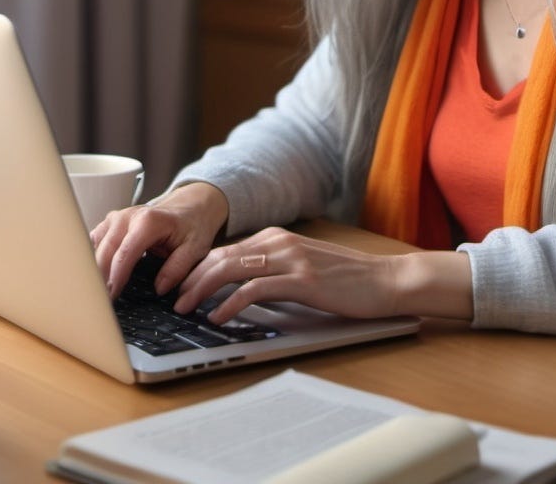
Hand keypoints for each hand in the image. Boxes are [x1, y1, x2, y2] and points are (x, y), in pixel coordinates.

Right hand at [91, 181, 229, 300]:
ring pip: (95, 247)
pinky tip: (95, 278)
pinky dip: (93, 259)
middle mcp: (128, 216)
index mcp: (149, 221)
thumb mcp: (195, 248)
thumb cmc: (193, 226)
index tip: (111, 298)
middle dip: (99, 278)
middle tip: (98, 305)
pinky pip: (95, 242)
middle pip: (105, 251)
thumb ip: (179, 267)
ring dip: (93, 270)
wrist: (191, 206)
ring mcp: (117, 218)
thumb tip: (159, 288)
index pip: (124, 253)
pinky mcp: (111, 223)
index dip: (116, 278)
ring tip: (94, 295)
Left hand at [173, 226, 474, 323]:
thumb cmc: (345, 280)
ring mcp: (291, 258)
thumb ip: (271, 272)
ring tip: (185, 308)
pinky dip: (230, 303)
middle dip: (190, 278)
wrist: (384, 281)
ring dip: (202, 290)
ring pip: (231, 269)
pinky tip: (218, 317)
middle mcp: (280, 241)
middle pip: (220, 256)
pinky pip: (255, 289)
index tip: (177, 286)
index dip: (196, 268)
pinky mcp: (302, 279)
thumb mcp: (302, 269)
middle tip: (171, 299)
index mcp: (277, 237)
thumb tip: (233, 291)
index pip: (224, 250)